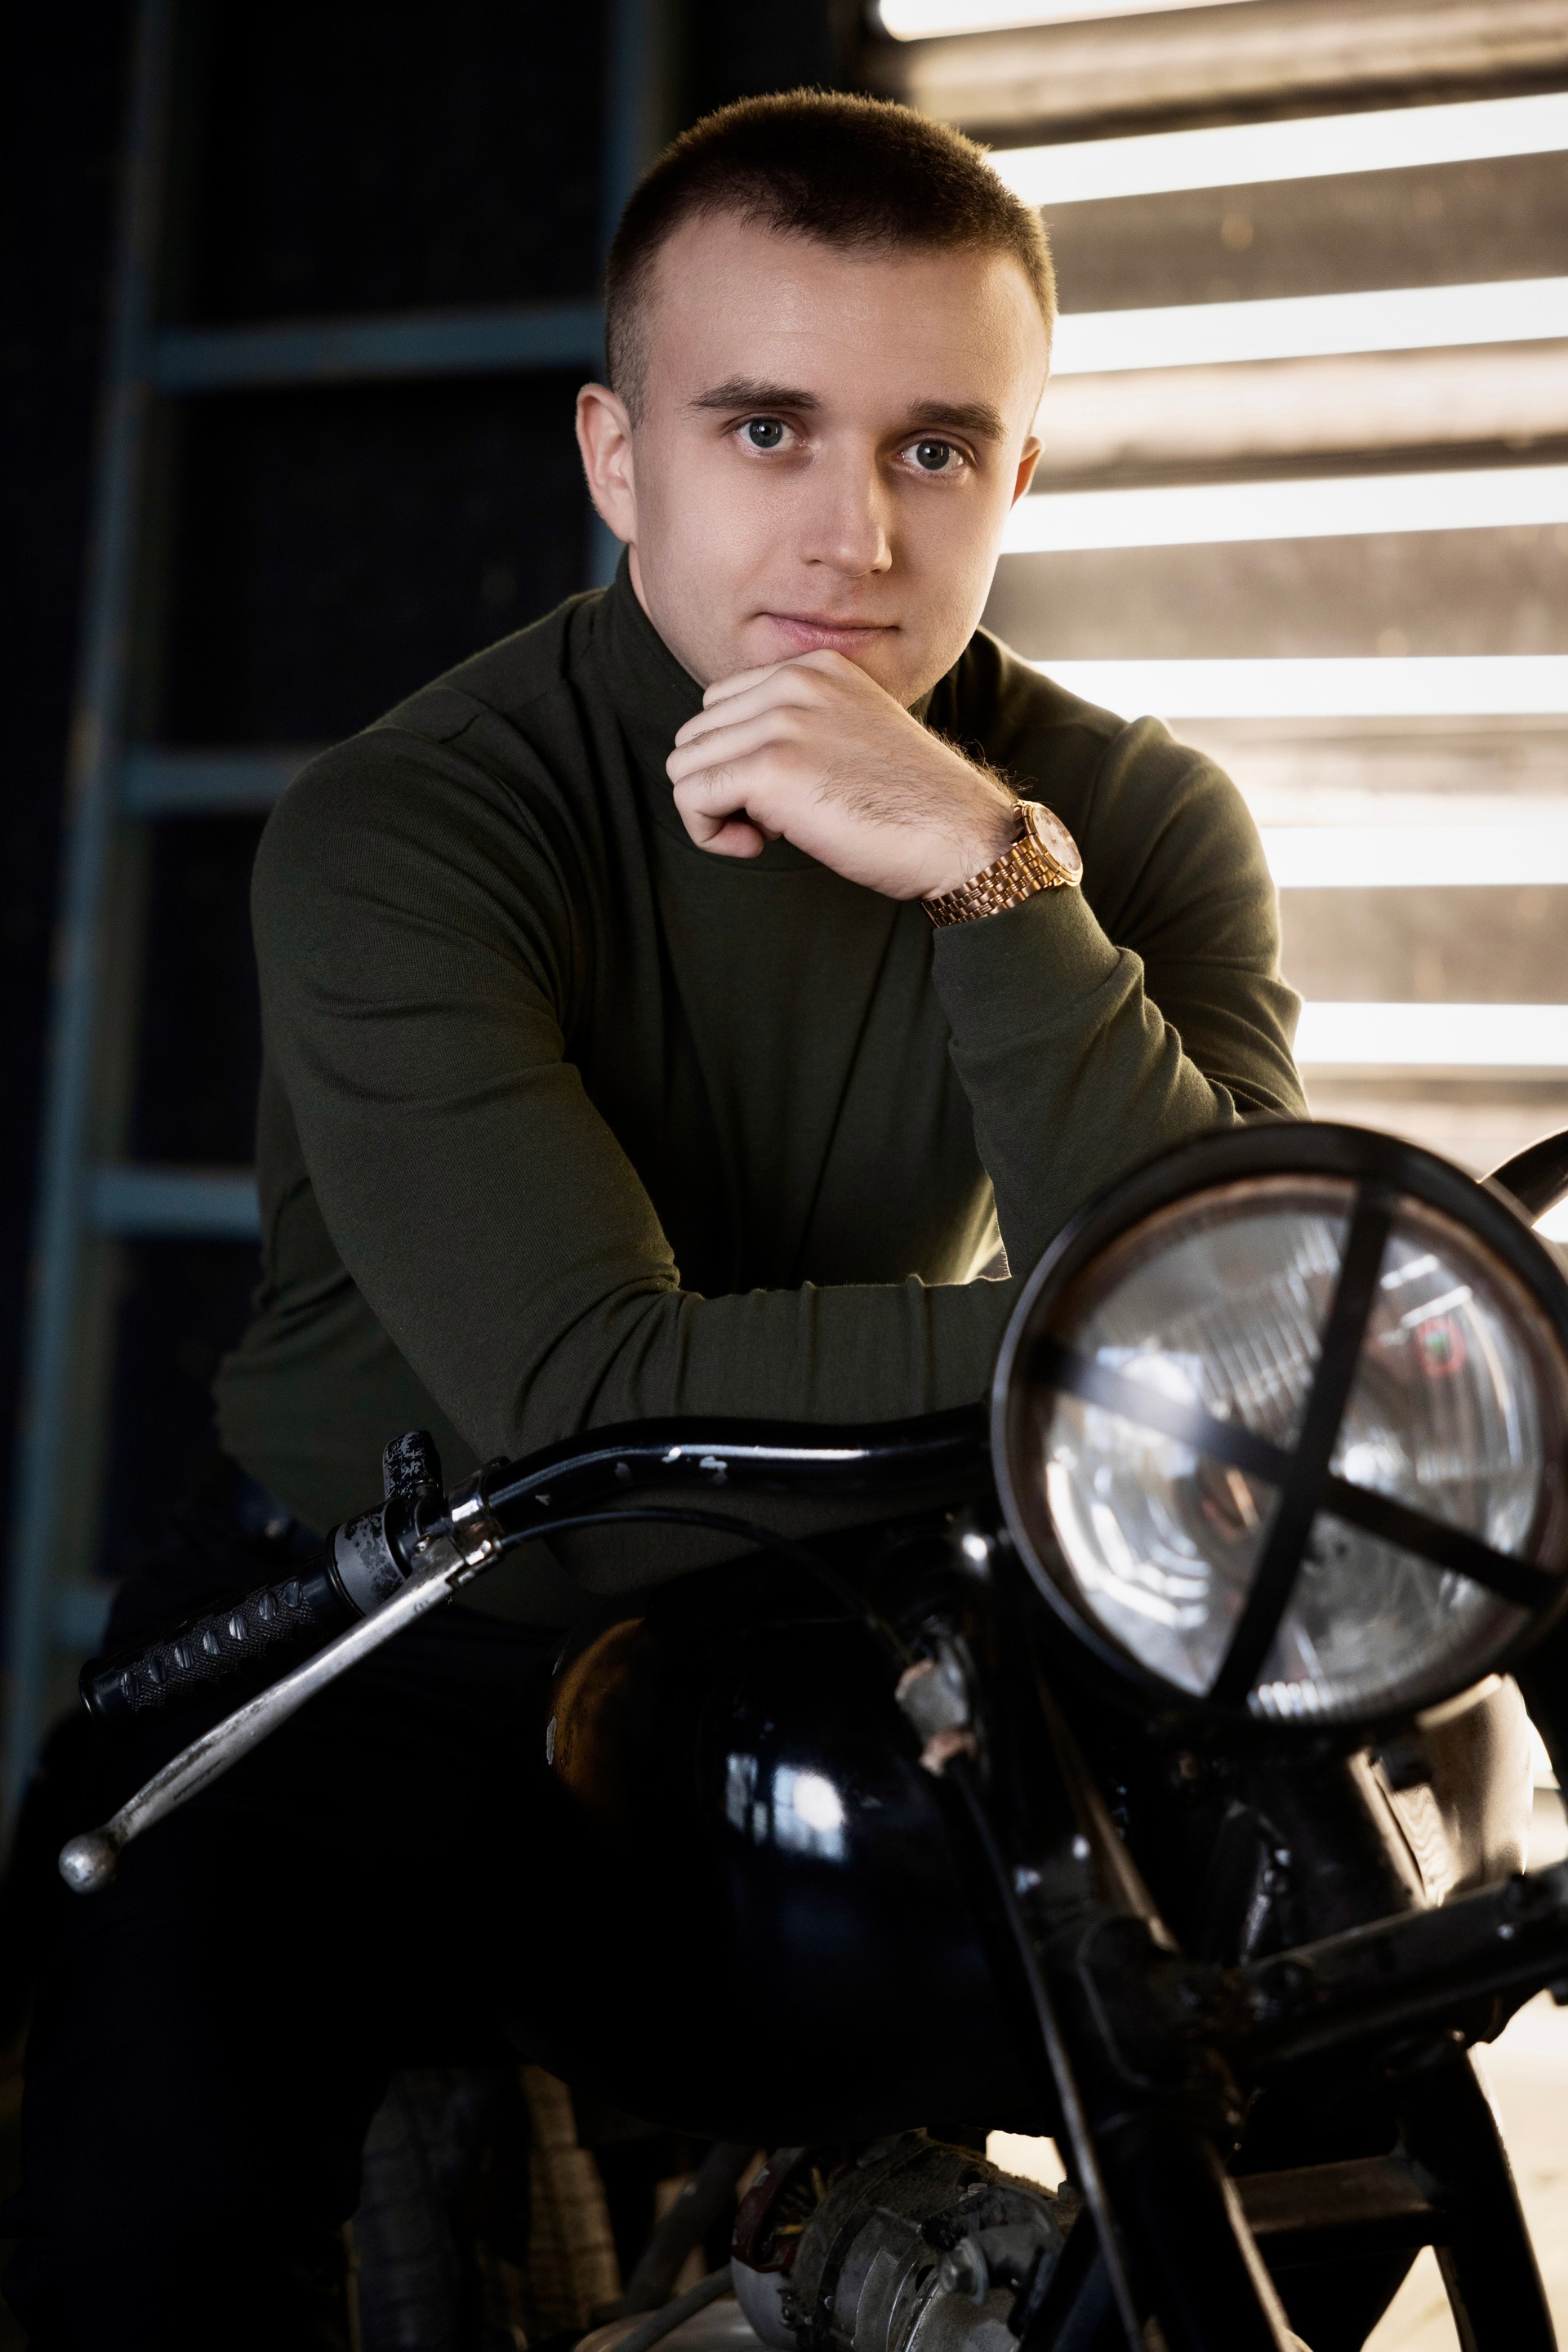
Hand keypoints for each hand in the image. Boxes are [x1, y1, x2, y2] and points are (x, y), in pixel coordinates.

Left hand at [665, 650, 1019, 900]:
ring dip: (713, 811)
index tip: (778, 798)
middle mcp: (795, 681)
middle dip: (720, 785)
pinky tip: (756, 846)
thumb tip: (727, 763)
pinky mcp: (771, 769)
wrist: (960, 835)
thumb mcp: (851, 737)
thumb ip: (799, 728)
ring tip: (765, 834)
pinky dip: (708, 833)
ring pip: (684, 765)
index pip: (721, 704)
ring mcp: (782, 721)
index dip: (735, 760)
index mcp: (814, 667)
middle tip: (771, 822)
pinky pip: (690, 797)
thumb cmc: (910, 805)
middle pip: (696, 734)